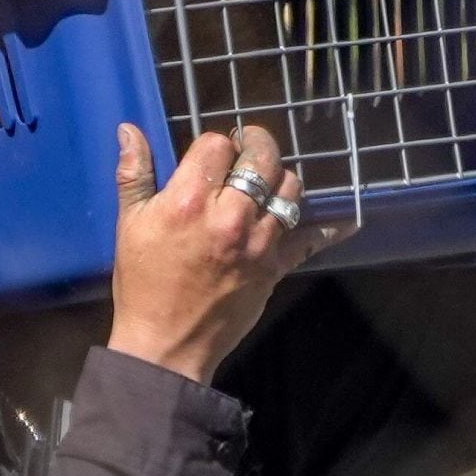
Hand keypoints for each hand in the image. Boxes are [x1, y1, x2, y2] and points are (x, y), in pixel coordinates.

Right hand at [107, 123, 354, 384]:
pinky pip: (310, 239)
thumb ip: (133, 173)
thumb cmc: (143, 284)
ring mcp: (258, 243)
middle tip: (248, 148)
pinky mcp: (276, 266)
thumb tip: (129, 130)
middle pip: (262, 158)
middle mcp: (230, 217)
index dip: (215, 144)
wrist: (166, 346)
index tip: (210, 156)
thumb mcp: (129, 225)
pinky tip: (346, 221)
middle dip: (256, 145)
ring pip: (289, 188)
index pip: (217, 145)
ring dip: (280, 178)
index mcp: (189, 202)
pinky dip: (330, 228)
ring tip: (266, 182)